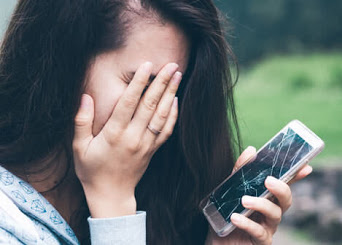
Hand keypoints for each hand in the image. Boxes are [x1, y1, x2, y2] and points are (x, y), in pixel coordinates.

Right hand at [73, 62, 181, 217]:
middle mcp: (133, 137)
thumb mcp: (78, 146)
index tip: (147, 65)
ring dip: (171, 94)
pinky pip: (167, 130)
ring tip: (178, 75)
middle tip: (172, 64)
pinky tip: (176, 99)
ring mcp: (146, 144)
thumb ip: (81, 121)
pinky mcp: (153, 150)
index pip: (129, 103)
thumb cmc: (91, 169)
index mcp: (114, 134)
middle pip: (150, 105)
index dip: (139, 83)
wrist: (111, 194)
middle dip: (162, 83)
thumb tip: (85, 97)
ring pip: (162, 115)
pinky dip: (173, 114)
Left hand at [206, 146, 312, 244]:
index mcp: (267, 198)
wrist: (213, 242)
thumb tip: (251, 151)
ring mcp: (267, 228)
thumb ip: (239, 172)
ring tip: (244, 200)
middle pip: (286, 200)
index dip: (297, 176)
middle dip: (282, 189)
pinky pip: (260, 233)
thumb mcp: (228, 190)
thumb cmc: (224, 216)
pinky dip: (248, 224)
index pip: (285, 184)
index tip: (306, 167)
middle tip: (269, 181)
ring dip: (261, 205)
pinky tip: (236, 218)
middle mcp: (270, 212)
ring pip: (275, 215)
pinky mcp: (260, 242)